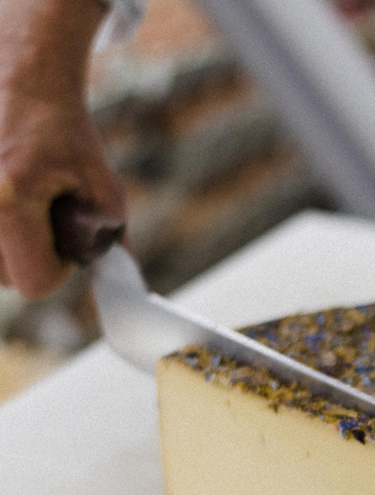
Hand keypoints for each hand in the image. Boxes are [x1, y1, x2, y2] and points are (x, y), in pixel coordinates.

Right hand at [0, 0, 124, 298]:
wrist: (22, 82)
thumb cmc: (67, 138)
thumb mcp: (106, 191)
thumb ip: (114, 247)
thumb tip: (126, 294)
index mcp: (9, 199)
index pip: (34, 284)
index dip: (58, 268)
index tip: (63, 234)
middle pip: (4, 281)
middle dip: (30, 257)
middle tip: (41, 214)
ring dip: (7, 248)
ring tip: (20, 205)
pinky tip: (5, 199)